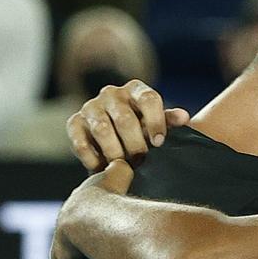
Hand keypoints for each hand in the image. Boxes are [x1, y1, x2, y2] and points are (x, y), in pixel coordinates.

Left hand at [50, 160, 135, 258]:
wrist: (94, 212)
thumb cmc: (112, 193)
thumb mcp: (120, 173)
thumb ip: (124, 168)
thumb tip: (134, 158)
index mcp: (81, 199)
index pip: (83, 206)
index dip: (88, 212)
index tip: (90, 220)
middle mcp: (67, 217)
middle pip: (69, 230)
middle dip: (71, 238)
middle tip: (76, 247)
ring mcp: (62, 238)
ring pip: (60, 253)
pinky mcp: (61, 256)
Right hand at [67, 80, 190, 170]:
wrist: (117, 141)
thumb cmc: (144, 130)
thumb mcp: (158, 125)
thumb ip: (169, 121)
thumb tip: (183, 117)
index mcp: (136, 90)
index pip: (148, 98)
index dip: (155, 121)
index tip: (159, 143)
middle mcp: (111, 94)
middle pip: (125, 119)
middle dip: (135, 144)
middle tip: (142, 162)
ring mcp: (91, 107)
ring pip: (102, 130)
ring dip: (115, 152)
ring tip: (124, 167)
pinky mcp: (74, 123)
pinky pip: (80, 142)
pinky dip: (93, 159)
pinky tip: (103, 168)